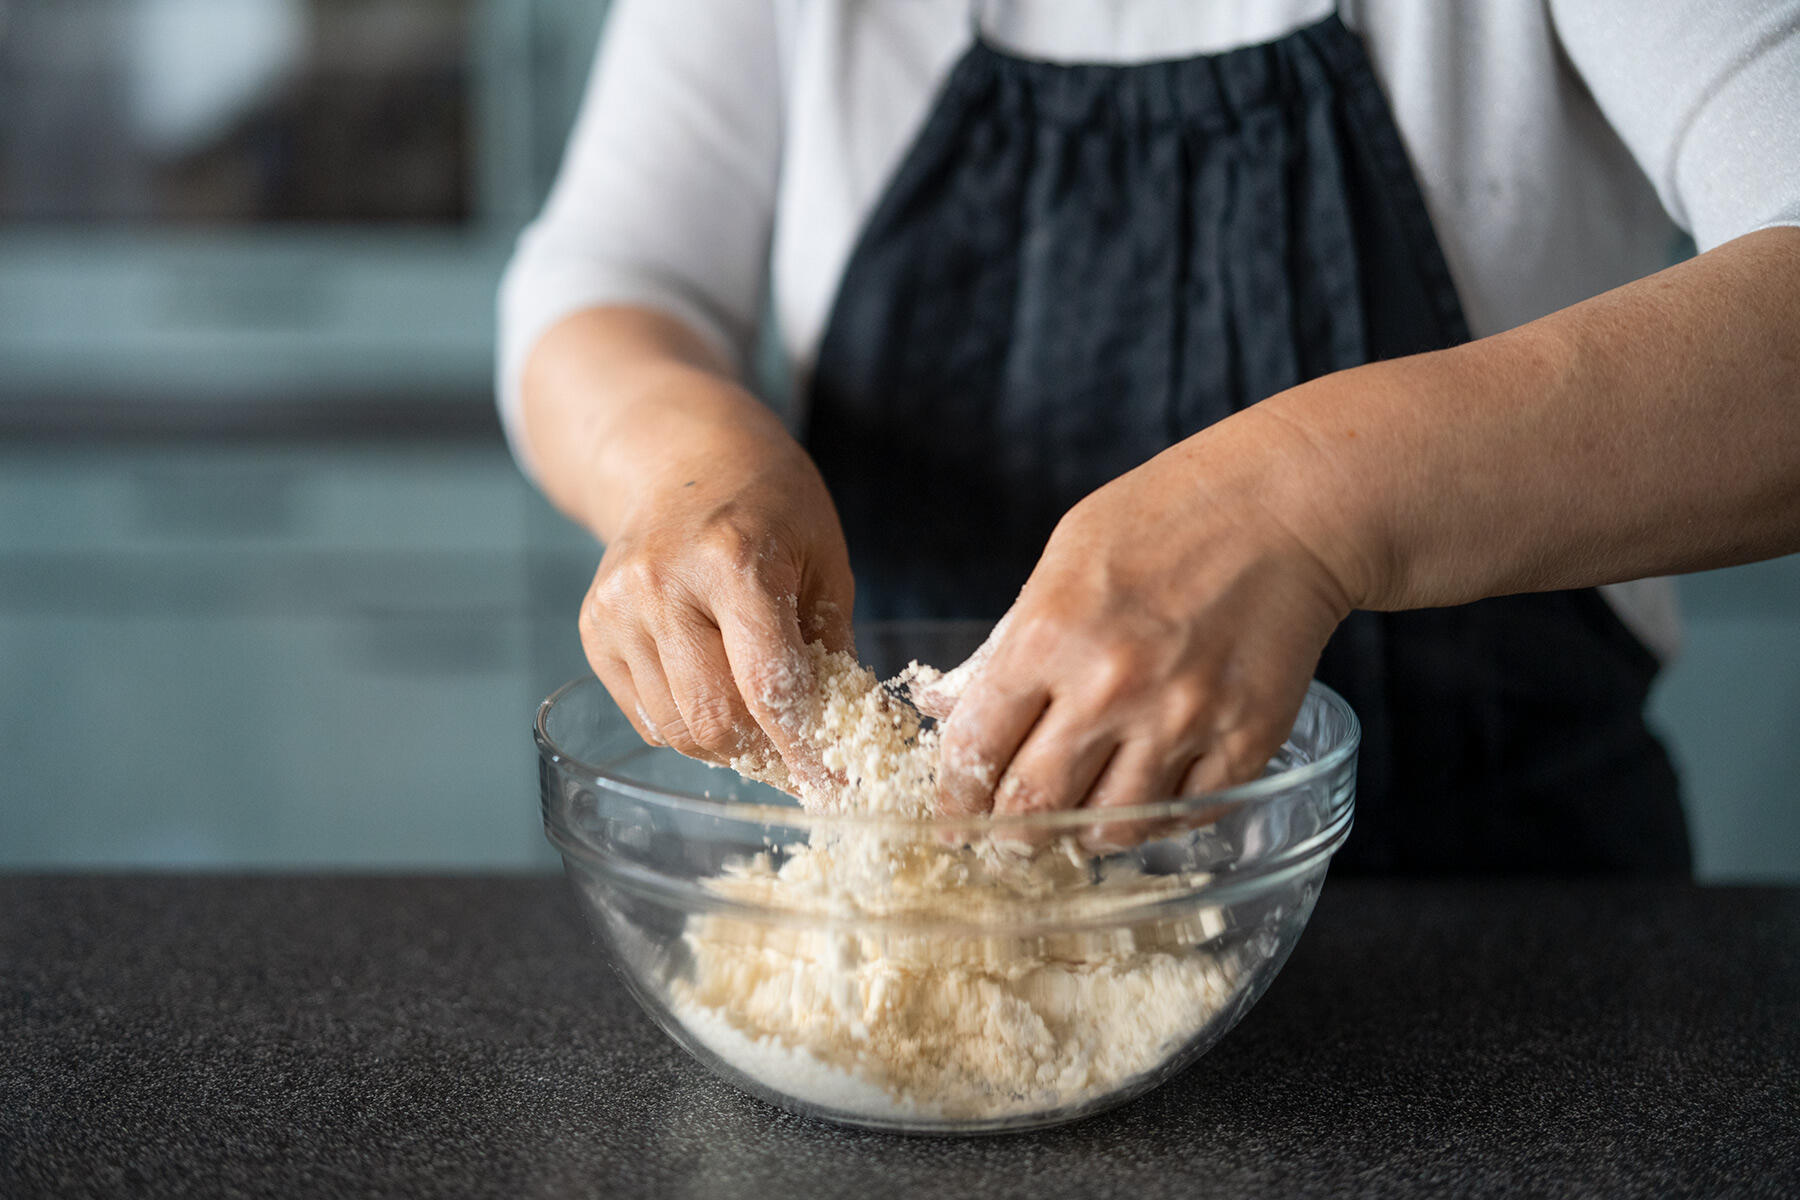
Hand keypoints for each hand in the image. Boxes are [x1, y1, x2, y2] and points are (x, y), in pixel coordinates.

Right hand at [580, 414, 853, 789]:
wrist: (681, 458)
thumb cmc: (770, 504)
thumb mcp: (824, 558)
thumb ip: (832, 647)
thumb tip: (851, 732)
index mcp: (734, 560)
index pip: (768, 684)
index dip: (806, 748)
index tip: (837, 784)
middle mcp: (664, 586)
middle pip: (715, 720)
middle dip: (768, 756)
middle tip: (804, 762)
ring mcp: (620, 610)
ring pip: (678, 731)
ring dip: (730, 746)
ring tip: (765, 723)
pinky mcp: (595, 632)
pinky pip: (648, 716)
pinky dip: (691, 725)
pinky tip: (718, 690)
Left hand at [934, 407, 1360, 847]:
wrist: (1285, 507)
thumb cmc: (1166, 520)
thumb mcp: (1062, 560)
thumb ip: (1008, 643)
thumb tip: (950, 709)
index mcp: (1049, 635)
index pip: (976, 749)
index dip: (954, 796)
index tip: (952, 816)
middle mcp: (1111, 688)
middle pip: (1033, 808)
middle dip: (1008, 836)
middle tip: (1005, 841)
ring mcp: (1182, 721)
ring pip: (1110, 827)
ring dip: (1082, 835)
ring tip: (1077, 822)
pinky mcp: (1244, 741)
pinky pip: (1183, 815)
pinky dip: (1156, 819)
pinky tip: (1143, 798)